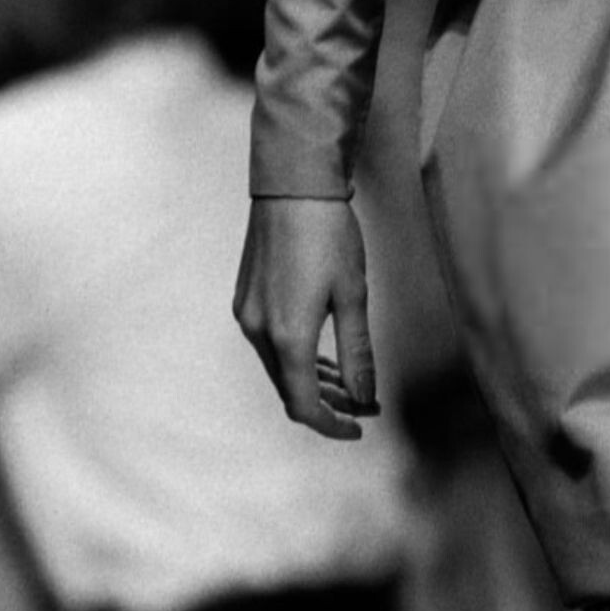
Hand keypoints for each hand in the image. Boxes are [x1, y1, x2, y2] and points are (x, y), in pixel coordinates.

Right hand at [235, 196, 379, 434]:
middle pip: (288, 389)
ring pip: (278, 367)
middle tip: (361, 402)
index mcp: (288, 335)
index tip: (359, 424)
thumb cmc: (329, 235)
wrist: (292, 186)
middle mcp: (258, 331)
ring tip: (345, 380)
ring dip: (309, 380)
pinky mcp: (245, 299)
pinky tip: (318, 352)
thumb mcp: (353, 295)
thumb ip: (356, 352)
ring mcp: (247, 314)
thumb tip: (364, 394)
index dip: (331, 424)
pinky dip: (294, 356)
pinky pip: (269, 343)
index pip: (303, 404)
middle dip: (325, 403)